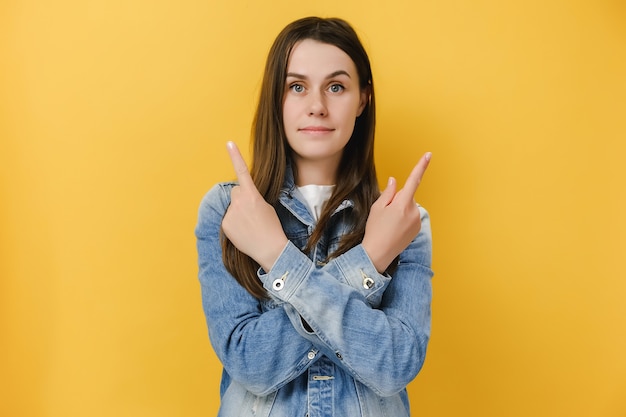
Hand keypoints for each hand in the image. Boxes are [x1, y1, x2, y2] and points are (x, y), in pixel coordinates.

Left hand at [221, 141, 287, 271]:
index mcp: (252, 195)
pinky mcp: (225, 224)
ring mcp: (230, 213)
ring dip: (238, 211)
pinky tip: (244, 231)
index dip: (235, 156)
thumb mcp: (266, 207)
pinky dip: (234, 223)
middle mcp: (239, 202)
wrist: (270, 249)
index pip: (242, 172)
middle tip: (253, 212)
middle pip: (236, 191)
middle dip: (242, 197)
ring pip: (232, 205)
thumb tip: (241, 198)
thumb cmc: (272, 227)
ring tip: (249, 224)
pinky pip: (228, 218)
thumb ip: (251, 198)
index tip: (229, 143)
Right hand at [362, 152, 431, 272]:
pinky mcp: (417, 229)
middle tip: (385, 213)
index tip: (428, 155)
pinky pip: (411, 217)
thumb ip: (388, 192)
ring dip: (400, 210)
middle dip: (397, 200)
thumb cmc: (375, 230)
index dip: (421, 166)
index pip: (413, 180)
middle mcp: (413, 211)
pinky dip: (404, 219)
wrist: (378, 253)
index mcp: (403, 204)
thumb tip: (394, 181)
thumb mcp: (377, 207)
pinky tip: (394, 229)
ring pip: (409, 207)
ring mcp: (417, 221)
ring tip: (389, 223)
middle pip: (407, 196)